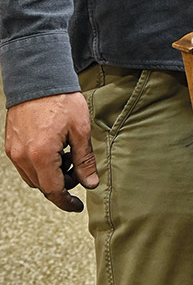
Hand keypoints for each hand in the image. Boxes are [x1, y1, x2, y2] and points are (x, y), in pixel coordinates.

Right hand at [5, 92, 98, 212]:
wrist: (38, 78)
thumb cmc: (61, 100)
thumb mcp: (81, 130)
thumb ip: (85, 160)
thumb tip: (90, 183)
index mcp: (41, 155)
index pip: (53, 190)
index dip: (66, 202)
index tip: (77, 206)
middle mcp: (23, 156)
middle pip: (42, 185)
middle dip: (62, 184)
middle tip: (78, 168)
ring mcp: (14, 151)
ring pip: (33, 177)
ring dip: (51, 174)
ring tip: (67, 154)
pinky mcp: (11, 144)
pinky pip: (25, 165)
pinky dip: (40, 165)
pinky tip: (55, 149)